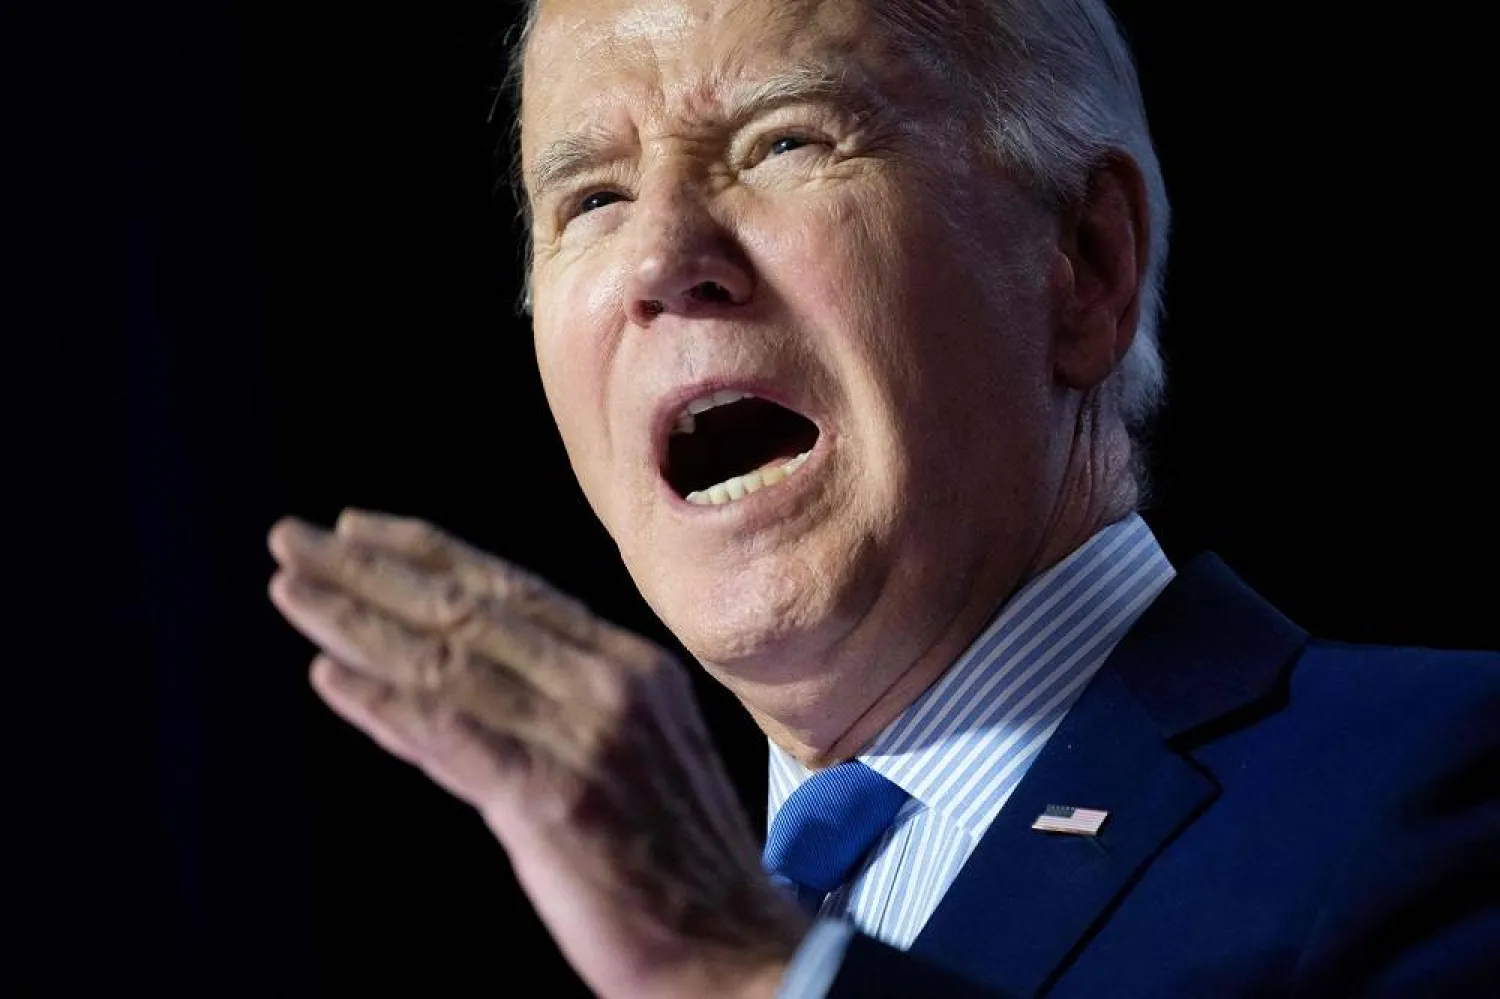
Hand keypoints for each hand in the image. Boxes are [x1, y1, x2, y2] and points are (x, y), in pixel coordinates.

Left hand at [267, 510, 807, 998]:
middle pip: (469, 608)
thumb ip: (562, 702)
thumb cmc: (679, 865)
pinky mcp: (554, 798)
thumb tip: (462, 673)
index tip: (359, 529)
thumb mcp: (634, 751)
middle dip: (371, 568)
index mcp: (631, 666)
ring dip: (356, 619)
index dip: (427, 553)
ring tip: (290, 589)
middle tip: (294, 539)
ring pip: (448, 660)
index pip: (511, 588)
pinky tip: (328, 675)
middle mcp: (610, 683)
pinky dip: (384, 702)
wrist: (736, 950)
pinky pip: (450, 735)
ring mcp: (584, 736)